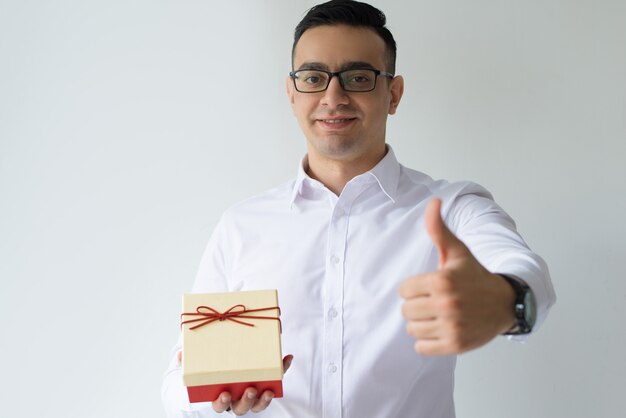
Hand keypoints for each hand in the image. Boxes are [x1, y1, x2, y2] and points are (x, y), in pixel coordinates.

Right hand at [177, 352, 293, 414]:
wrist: (223, 364)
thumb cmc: (209, 369)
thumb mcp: (197, 365)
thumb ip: (188, 361)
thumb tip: (181, 356)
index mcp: (219, 396)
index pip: (220, 405)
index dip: (221, 402)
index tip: (224, 394)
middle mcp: (236, 399)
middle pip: (242, 408)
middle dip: (246, 401)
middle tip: (249, 390)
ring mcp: (251, 395)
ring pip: (258, 404)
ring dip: (264, 398)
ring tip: (268, 389)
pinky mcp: (265, 383)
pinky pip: (275, 380)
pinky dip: (282, 370)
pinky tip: (287, 358)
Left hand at [399, 198, 514, 354]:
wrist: (504, 303)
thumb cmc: (475, 275)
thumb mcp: (457, 251)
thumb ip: (439, 229)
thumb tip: (433, 201)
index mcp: (442, 281)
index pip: (404, 290)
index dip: (414, 288)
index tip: (430, 286)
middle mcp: (447, 305)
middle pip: (406, 311)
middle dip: (417, 305)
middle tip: (434, 301)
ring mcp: (452, 327)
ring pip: (412, 329)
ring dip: (421, 323)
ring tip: (438, 315)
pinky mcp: (455, 345)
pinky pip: (422, 347)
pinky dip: (427, 341)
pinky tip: (440, 329)